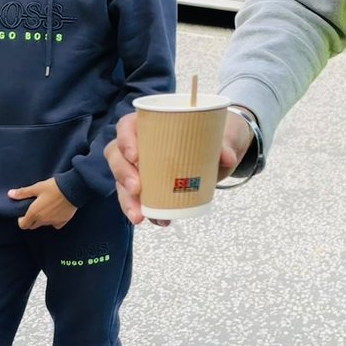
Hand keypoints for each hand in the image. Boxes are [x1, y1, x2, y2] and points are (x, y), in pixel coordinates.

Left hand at [9, 177, 76, 229]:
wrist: (74, 188)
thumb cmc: (54, 187)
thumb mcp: (37, 187)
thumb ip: (23, 193)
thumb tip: (10, 194)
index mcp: (34, 213)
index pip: (23, 225)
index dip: (21, 220)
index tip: (24, 213)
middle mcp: (43, 220)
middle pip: (33, 226)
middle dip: (31, 220)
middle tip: (35, 210)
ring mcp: (53, 221)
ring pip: (44, 224)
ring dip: (43, 220)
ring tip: (46, 209)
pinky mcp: (63, 220)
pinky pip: (56, 225)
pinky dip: (54, 221)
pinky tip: (56, 214)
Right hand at [105, 109, 254, 226]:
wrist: (219, 152)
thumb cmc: (212, 135)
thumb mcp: (221, 135)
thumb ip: (223, 144)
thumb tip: (227, 158)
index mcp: (151, 125)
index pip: (127, 126)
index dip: (125, 139)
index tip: (135, 155)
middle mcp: (139, 145)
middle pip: (118, 156)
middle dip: (123, 174)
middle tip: (137, 188)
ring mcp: (140, 168)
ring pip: (122, 182)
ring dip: (127, 200)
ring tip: (140, 215)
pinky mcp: (149, 186)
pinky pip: (138, 199)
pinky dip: (144, 211)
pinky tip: (157, 220)